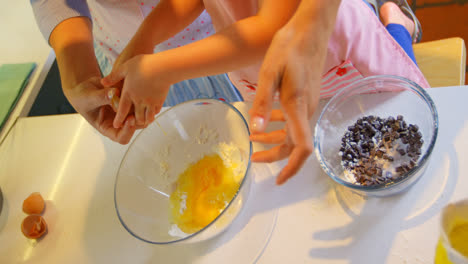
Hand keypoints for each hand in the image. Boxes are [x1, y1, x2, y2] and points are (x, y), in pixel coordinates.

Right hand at [65, 76, 136, 143]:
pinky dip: (138, 97)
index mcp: (107, 128)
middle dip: (138, 118)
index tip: (130, 119)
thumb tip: (114, 94)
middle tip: (139, 107)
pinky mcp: (127, 102)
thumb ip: (101, 97)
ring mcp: (124, 112)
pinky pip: (137, 102)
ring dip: (141, 107)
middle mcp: (118, 122)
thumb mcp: (88, 98)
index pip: (121, 137)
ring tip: (140, 98)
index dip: (128, 131)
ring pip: (139, 114)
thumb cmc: (82, 97)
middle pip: (135, 127)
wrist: (85, 86)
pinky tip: (138, 89)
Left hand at [101, 54, 170, 128]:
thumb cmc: (144, 64)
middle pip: (136, 118)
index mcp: (129, 93)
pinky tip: (152, 112)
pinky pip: (156, 112)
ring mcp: (151, 102)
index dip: (119, 120)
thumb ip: (114, 76)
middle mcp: (140, 100)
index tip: (116, 125)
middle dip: (133, 123)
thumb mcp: (125, 67)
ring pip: (147, 118)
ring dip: (144, 120)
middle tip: (130, 124)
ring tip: (142, 121)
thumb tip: (102, 82)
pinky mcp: (160, 100)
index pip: (122, 111)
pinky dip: (153, 114)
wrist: (164, 66)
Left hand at [249, 22, 325, 184]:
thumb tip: (256, 130)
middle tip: (254, 158)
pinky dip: (280, 126)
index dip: (291, 168)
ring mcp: (308, 104)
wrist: (310, 30)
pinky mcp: (307, 96)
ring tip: (253, 141)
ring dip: (274, 140)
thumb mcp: (269, 73)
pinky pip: (295, 120)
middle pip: (294, 145)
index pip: (301, 148)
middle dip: (275, 156)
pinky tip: (267, 120)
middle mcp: (307, 110)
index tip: (279, 181)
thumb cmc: (289, 47)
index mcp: (298, 107)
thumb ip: (262, 103)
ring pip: (293, 133)